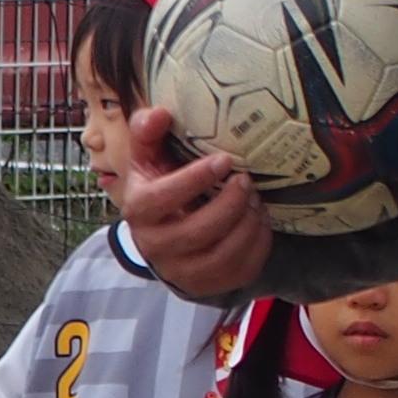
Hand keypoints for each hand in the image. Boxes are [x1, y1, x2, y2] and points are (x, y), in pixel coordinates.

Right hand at [116, 109, 273, 301]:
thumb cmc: (160, 187)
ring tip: (255, 200)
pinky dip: (258, 243)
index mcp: (138, 210)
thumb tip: (161, 113)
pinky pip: (241, 269)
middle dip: (230, 203)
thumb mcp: (148, 158)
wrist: (163, 237)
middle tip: (247, 181)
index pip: (160, 199)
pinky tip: (258, 222)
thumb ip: (148, 131)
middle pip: (197, 231)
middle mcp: (154, 246)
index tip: (224, 160)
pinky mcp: (207, 284)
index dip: (194, 180)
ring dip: (247, 223)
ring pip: (222, 254)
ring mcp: (181, 270)